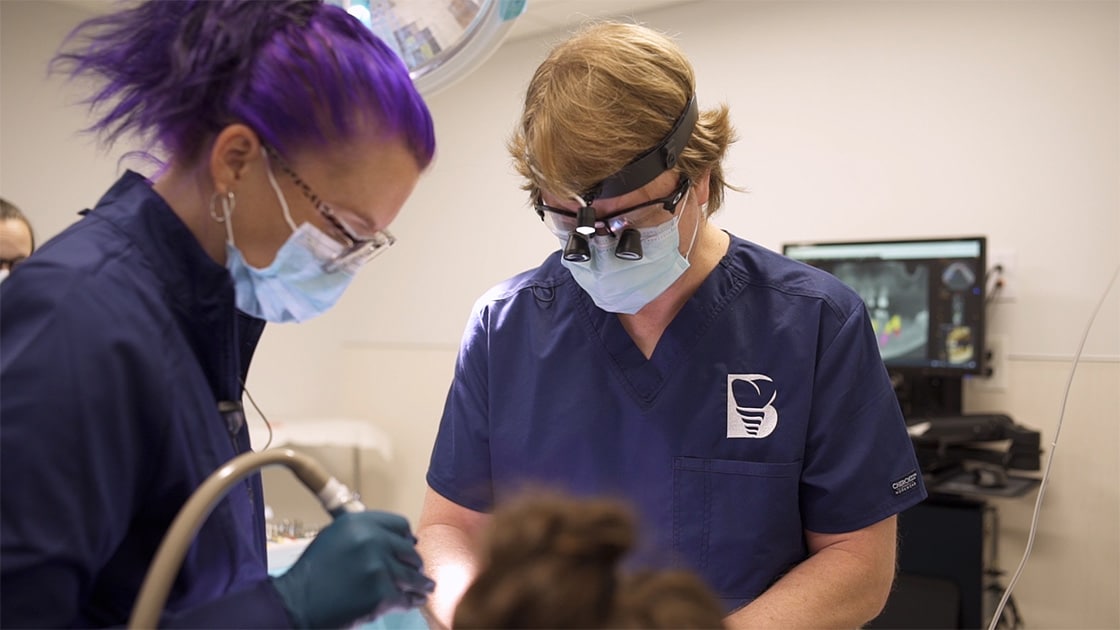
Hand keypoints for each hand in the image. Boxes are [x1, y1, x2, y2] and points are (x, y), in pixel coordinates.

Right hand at [271, 511, 434, 628]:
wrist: (296, 603)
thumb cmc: (313, 573)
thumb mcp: (334, 538)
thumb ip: (363, 534)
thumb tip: (402, 538)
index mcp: (359, 522)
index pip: (399, 525)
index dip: (407, 538)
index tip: (411, 546)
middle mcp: (371, 539)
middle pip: (409, 551)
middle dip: (414, 563)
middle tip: (418, 572)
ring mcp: (378, 567)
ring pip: (412, 576)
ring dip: (421, 583)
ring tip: (426, 587)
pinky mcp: (381, 593)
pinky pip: (406, 598)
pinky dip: (411, 602)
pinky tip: (415, 602)